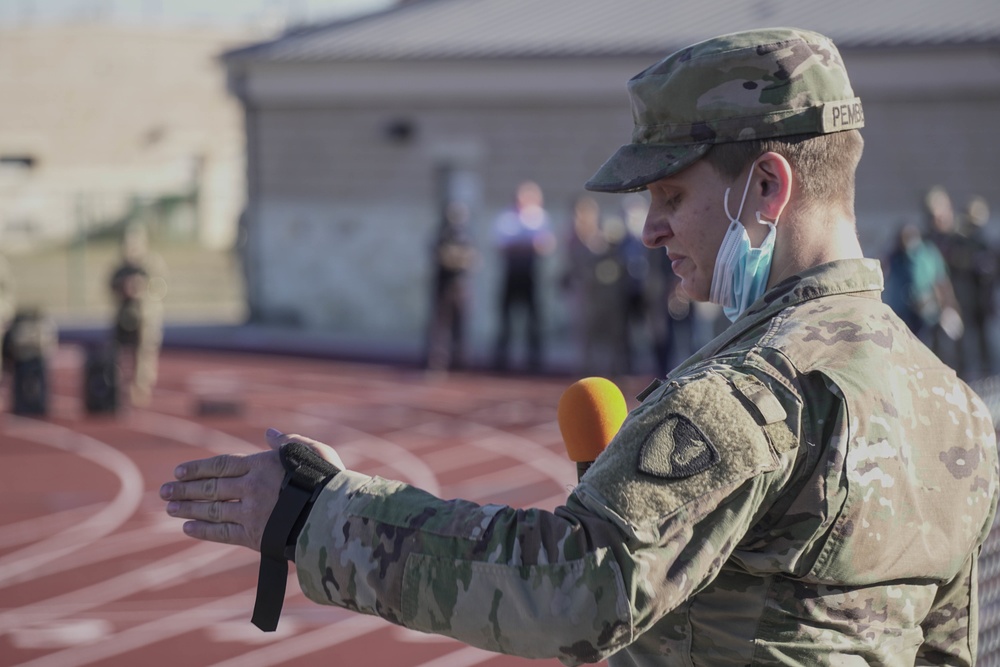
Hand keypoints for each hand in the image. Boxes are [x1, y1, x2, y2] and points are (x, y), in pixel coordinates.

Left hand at [160, 428, 343, 550]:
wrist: (333, 513)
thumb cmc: (327, 478)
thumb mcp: (311, 450)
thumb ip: (287, 442)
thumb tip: (269, 433)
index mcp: (261, 465)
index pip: (220, 465)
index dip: (197, 468)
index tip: (178, 472)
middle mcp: (250, 487)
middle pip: (209, 487)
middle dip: (184, 490)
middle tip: (163, 492)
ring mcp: (250, 512)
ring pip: (211, 509)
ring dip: (188, 509)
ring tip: (170, 509)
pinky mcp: (254, 535)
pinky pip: (222, 532)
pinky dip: (203, 531)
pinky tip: (188, 529)